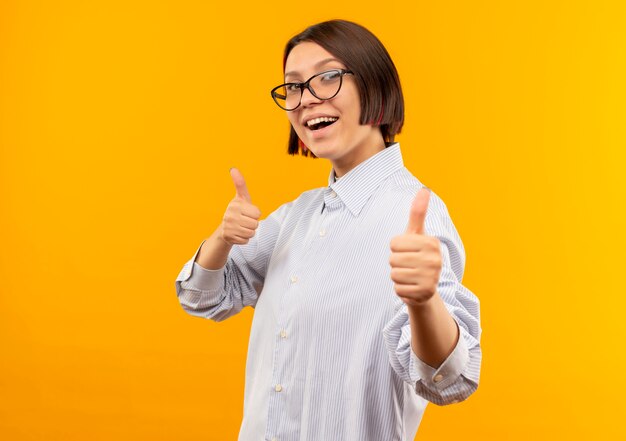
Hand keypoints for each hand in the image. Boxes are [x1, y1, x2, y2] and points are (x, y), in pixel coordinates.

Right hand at [219, 168, 260, 244]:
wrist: (226, 227)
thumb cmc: (239, 210)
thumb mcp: (242, 197)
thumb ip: (240, 183)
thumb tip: (233, 168)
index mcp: (235, 204)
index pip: (257, 213)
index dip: (255, 214)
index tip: (248, 211)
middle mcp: (230, 215)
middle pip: (255, 224)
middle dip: (253, 224)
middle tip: (245, 220)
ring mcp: (228, 227)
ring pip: (251, 233)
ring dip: (249, 231)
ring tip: (242, 227)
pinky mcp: (228, 237)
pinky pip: (246, 240)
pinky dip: (244, 238)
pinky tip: (238, 233)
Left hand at [389, 188, 441, 306]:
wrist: (425, 286)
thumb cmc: (417, 254)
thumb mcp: (416, 234)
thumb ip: (418, 212)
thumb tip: (424, 189)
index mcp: (431, 242)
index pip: (394, 243)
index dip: (396, 248)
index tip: (407, 251)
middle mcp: (435, 259)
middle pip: (393, 259)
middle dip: (396, 263)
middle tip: (408, 265)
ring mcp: (432, 277)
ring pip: (394, 274)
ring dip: (397, 276)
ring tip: (410, 275)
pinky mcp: (425, 293)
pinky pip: (398, 289)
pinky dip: (401, 289)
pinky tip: (411, 287)